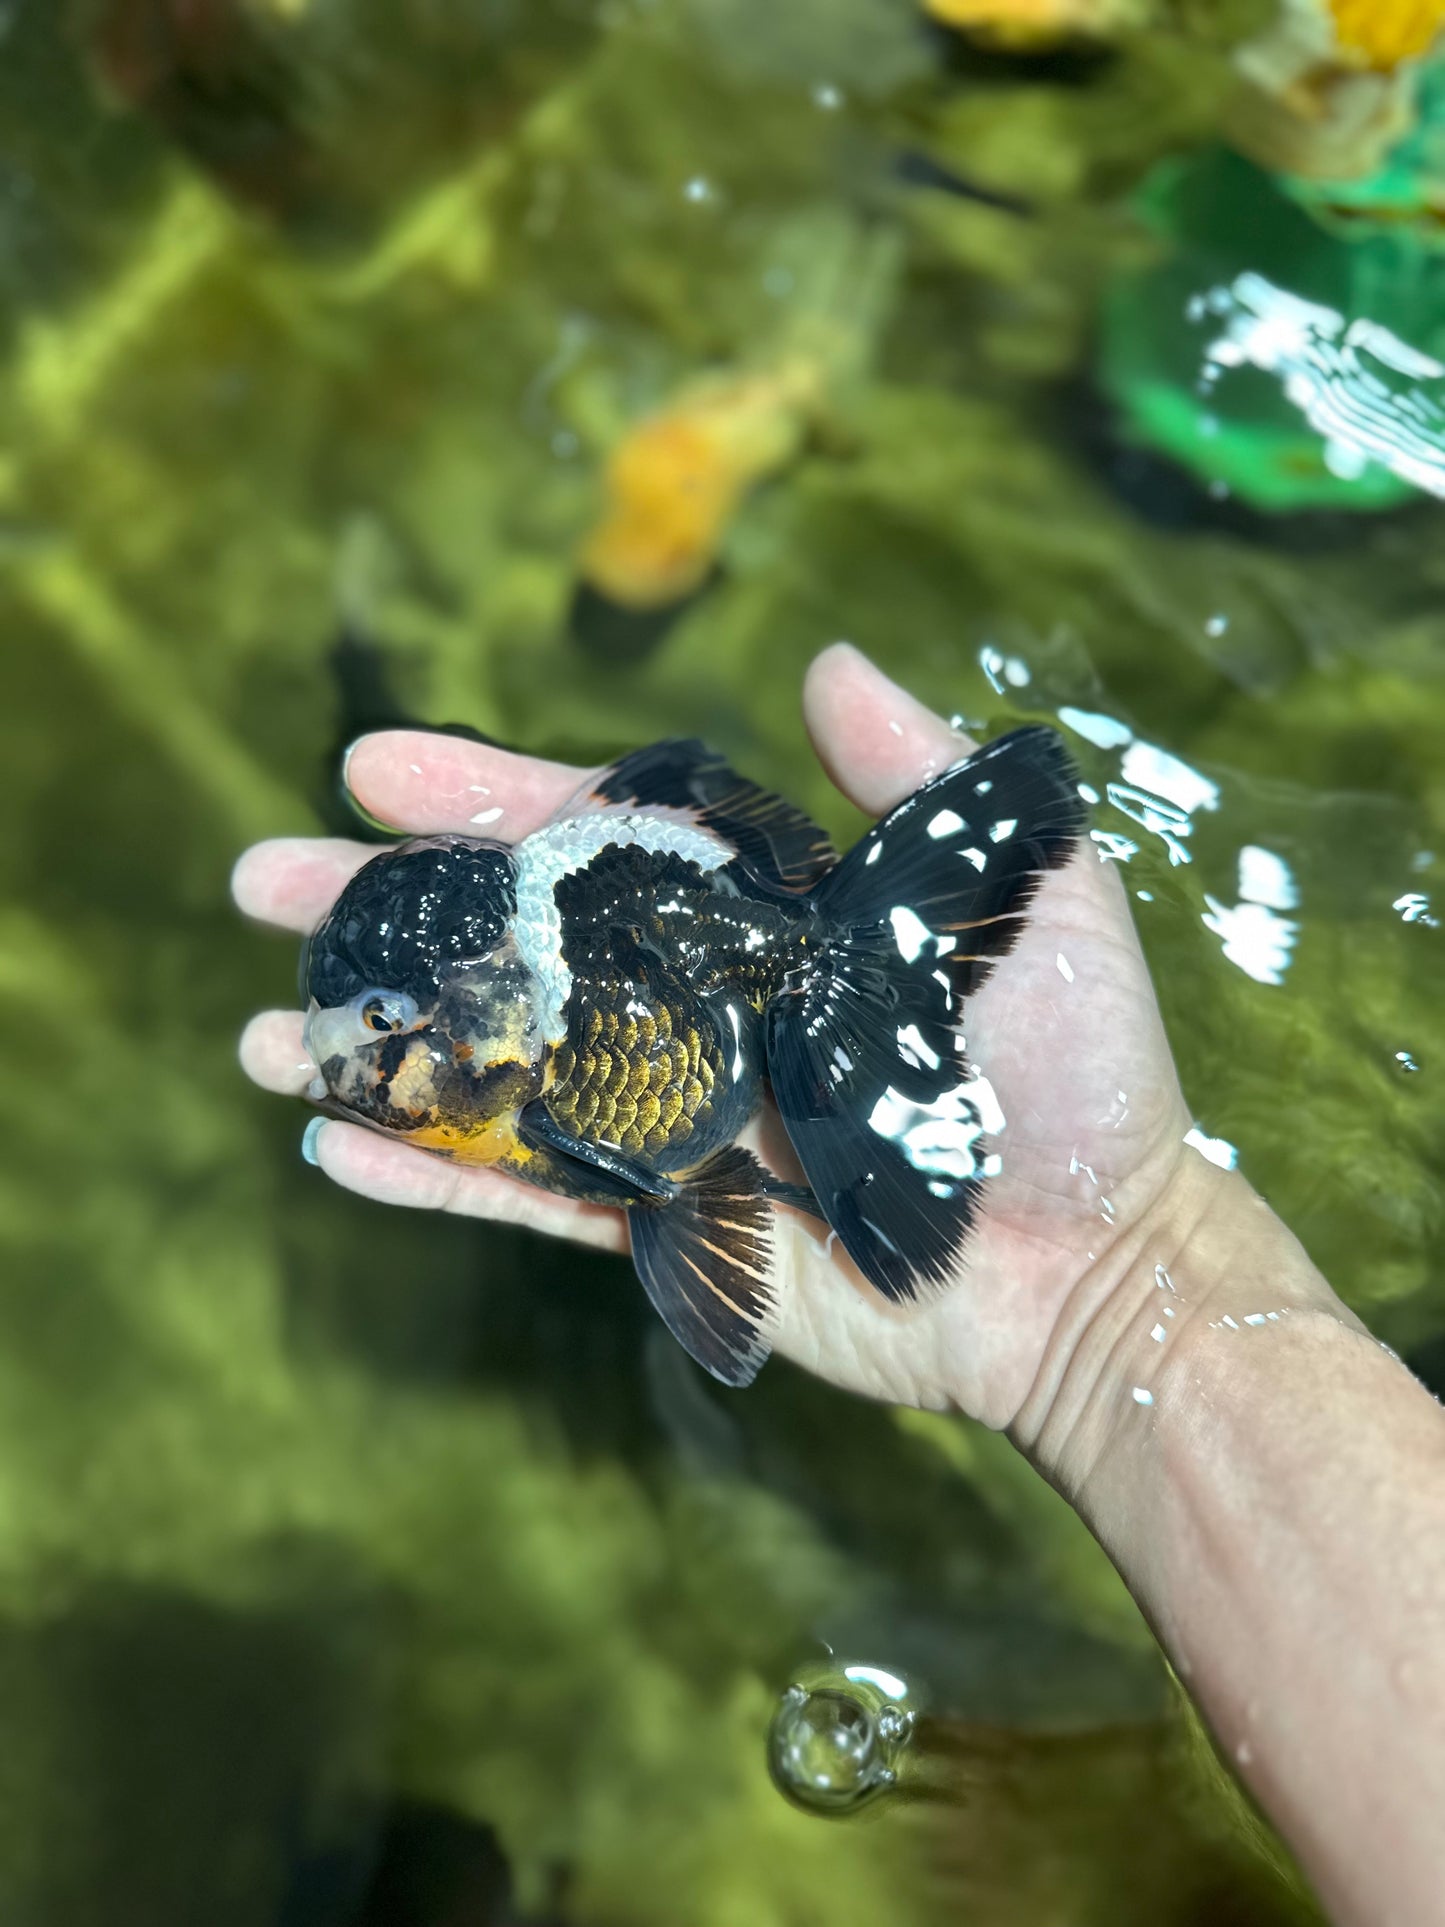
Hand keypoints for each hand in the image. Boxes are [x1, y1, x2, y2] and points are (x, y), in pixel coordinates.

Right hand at [235, 644, 1200, 1429]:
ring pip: (497, 1072)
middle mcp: (699, 1008)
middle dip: (387, 910)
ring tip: (257, 1034)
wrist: (1100, 1262)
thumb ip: (919, 782)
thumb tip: (826, 660)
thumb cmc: (1078, 1073)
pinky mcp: (672, 1229)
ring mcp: (675, 1120)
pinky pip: (530, 1198)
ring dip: (377, 1051)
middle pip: (515, 945)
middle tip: (257, 880)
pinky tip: (337, 1148)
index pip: (599, 842)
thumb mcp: (1020, 893)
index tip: (372, 764)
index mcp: (763, 919)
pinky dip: (434, 1177)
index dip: (486, 796)